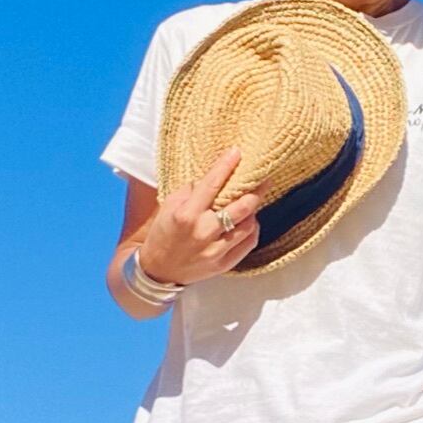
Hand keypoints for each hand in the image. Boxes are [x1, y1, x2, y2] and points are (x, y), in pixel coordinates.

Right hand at [138, 146, 266, 285]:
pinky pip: (249, 243)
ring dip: (253, 211)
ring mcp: (215, 251)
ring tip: (251, 202)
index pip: (211, 184)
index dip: (226, 165)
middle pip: (241, 207)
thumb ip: (191, 190)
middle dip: (255, 189)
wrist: (158, 270)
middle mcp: (203, 232)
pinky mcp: (223, 264)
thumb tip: (214, 176)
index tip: (237, 152)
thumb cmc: (164, 233)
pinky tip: (248, 222)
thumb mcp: (169, 206)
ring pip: (249, 225)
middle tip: (264, 178)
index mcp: (186, 215)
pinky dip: (252, 230)